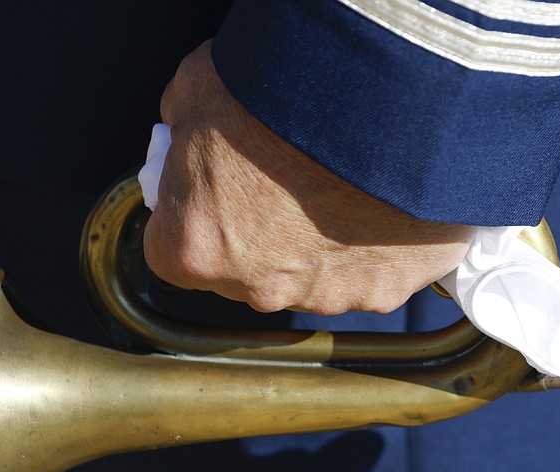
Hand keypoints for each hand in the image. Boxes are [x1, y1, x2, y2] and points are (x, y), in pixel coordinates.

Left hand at [143, 41, 472, 314]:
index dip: (190, 215)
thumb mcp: (200, 87)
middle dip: (256, 235)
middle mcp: (260, 288)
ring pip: (311, 277)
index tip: (211, 189)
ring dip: (318, 245)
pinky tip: (384, 202)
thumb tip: (187, 132)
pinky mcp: (387, 288)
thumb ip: (185, 128)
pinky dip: (375, 246)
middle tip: (284, 180)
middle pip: (244, 271)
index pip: (171, 250)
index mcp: (197, 247)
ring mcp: (328, 295)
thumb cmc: (284, 90)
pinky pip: (372, 273)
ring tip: (341, 187)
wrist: (388, 90)